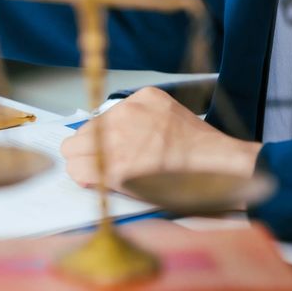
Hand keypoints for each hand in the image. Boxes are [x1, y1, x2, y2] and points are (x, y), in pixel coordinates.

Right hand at [60, 87, 261, 194]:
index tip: (90, 172)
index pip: (72, 165)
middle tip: (106, 157)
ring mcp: (130, 111)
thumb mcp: (136, 194)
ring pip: (95, 122)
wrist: (220, 162)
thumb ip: (104, 181)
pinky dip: (130, 117)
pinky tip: (149, 128)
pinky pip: (121, 105)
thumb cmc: (184, 184)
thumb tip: (83, 171)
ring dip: (107, 133)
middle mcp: (117, 136)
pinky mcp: (146, 96)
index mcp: (114, 167)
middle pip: (73, 142)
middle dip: (86, 152)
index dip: (83, 171)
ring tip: (132, 143)